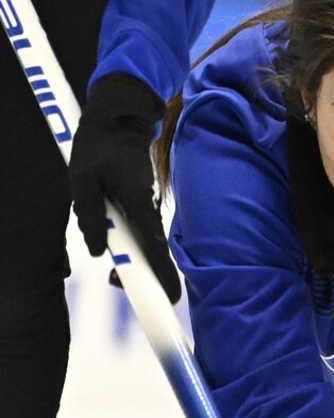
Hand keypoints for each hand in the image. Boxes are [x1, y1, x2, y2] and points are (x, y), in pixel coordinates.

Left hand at [69, 74, 180, 301]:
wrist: (120, 118)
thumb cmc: (98, 147)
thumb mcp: (82, 180)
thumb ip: (88, 215)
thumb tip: (99, 251)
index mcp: (138, 204)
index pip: (155, 248)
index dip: (162, 276)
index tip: (168, 299)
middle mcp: (150, 209)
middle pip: (155, 253)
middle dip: (144, 275)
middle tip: (118, 284)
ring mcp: (149, 206)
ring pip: (148, 243)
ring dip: (136, 260)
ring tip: (114, 271)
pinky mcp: (144, 203)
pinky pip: (143, 231)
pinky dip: (136, 246)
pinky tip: (119, 249)